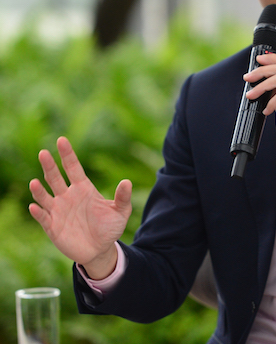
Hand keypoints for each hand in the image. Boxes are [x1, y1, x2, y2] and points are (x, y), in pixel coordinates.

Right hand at [29, 137, 131, 278]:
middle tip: (43, 152)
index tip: (61, 140)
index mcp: (84, 188)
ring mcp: (58, 210)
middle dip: (49, 166)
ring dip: (39, 190)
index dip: (67, 154)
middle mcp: (68, 196)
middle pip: (56, 177)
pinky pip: (43, 217)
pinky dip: (38, 212)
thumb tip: (127, 182)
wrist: (101, 249)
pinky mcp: (52, 227)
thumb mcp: (121, 211)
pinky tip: (35, 207)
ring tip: (34, 183)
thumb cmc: (110, 227)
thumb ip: (123, 197)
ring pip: (45, 196)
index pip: (73, 167)